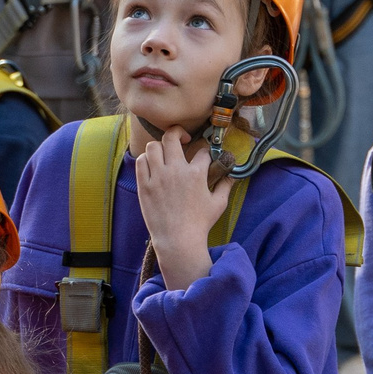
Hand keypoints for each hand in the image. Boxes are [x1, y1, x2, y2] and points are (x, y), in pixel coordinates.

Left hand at [133, 126, 226, 289]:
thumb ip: (225, 186)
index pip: (202, 151)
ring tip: (165, 154)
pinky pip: (141, 161)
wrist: (178, 240)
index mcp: (196, 174)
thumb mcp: (219, 204)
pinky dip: (146, 159)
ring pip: (153, 146)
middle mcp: (176, 170)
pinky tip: (153, 165)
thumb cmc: (200, 224)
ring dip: (160, 146)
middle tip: (182, 140)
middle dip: (178, 133)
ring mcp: (158, 177)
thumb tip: (232, 176)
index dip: (205, 152)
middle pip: (172, 137)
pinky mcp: (145, 185)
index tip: (203, 157)